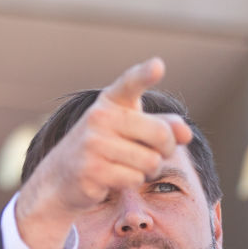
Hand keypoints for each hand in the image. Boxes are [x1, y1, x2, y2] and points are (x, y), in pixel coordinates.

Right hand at [14, 57, 191, 248]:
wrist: (62, 175)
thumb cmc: (105, 147)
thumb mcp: (131, 129)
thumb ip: (162, 125)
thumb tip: (186, 133)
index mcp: (111, 101)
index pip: (130, 83)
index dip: (145, 74)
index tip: (158, 66)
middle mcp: (100, 117)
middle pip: (161, 134)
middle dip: (165, 149)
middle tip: (151, 152)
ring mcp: (93, 143)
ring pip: (151, 161)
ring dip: (146, 169)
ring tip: (126, 165)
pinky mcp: (92, 170)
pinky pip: (135, 179)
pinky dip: (131, 182)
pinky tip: (113, 177)